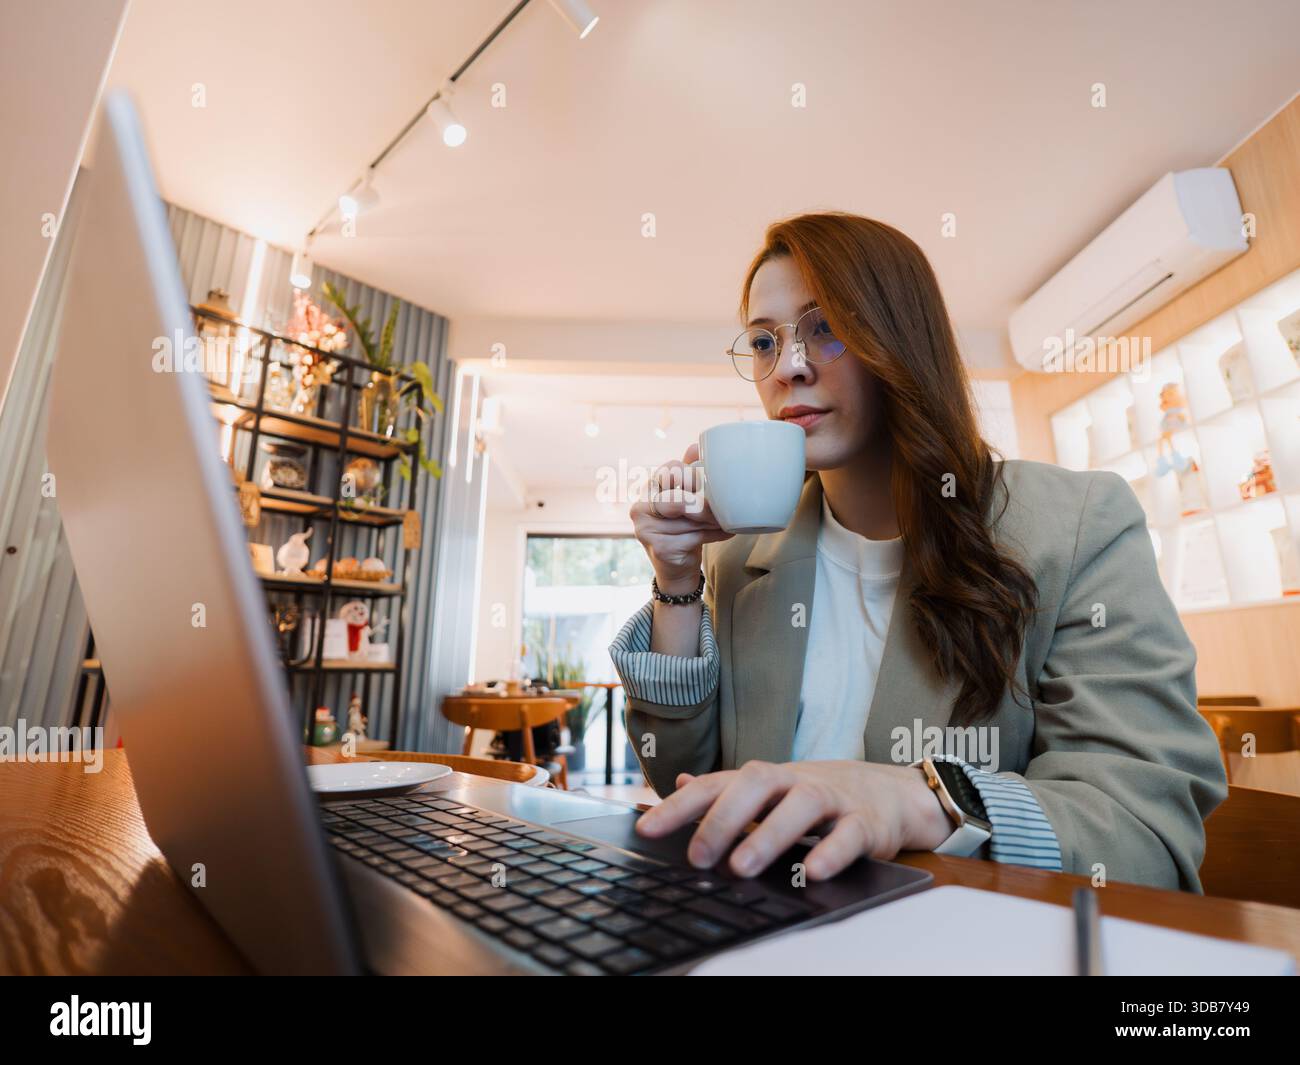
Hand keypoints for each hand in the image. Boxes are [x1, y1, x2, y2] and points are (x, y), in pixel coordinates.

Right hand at [630, 444, 732, 587]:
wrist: (676, 568)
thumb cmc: (683, 528)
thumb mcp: (685, 498)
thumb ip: (689, 473)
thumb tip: (695, 446)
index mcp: (648, 489)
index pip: (670, 471)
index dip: (692, 476)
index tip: (706, 484)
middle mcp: (640, 507)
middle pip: (679, 496)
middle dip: (704, 503)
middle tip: (720, 507)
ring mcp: (646, 528)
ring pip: (690, 518)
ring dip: (713, 520)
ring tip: (725, 520)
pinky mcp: (658, 547)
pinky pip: (694, 536)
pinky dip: (714, 534)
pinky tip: (723, 533)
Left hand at [635, 760, 954, 879]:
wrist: (894, 792)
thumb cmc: (821, 796)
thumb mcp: (772, 791)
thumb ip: (727, 790)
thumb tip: (679, 783)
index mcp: (767, 779)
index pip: (717, 784)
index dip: (681, 805)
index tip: (647, 829)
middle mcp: (795, 782)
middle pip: (756, 784)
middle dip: (724, 818)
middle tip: (699, 856)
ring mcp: (832, 799)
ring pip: (800, 805)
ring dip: (769, 834)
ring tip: (743, 866)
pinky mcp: (865, 823)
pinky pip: (848, 835)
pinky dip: (831, 852)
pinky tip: (811, 873)